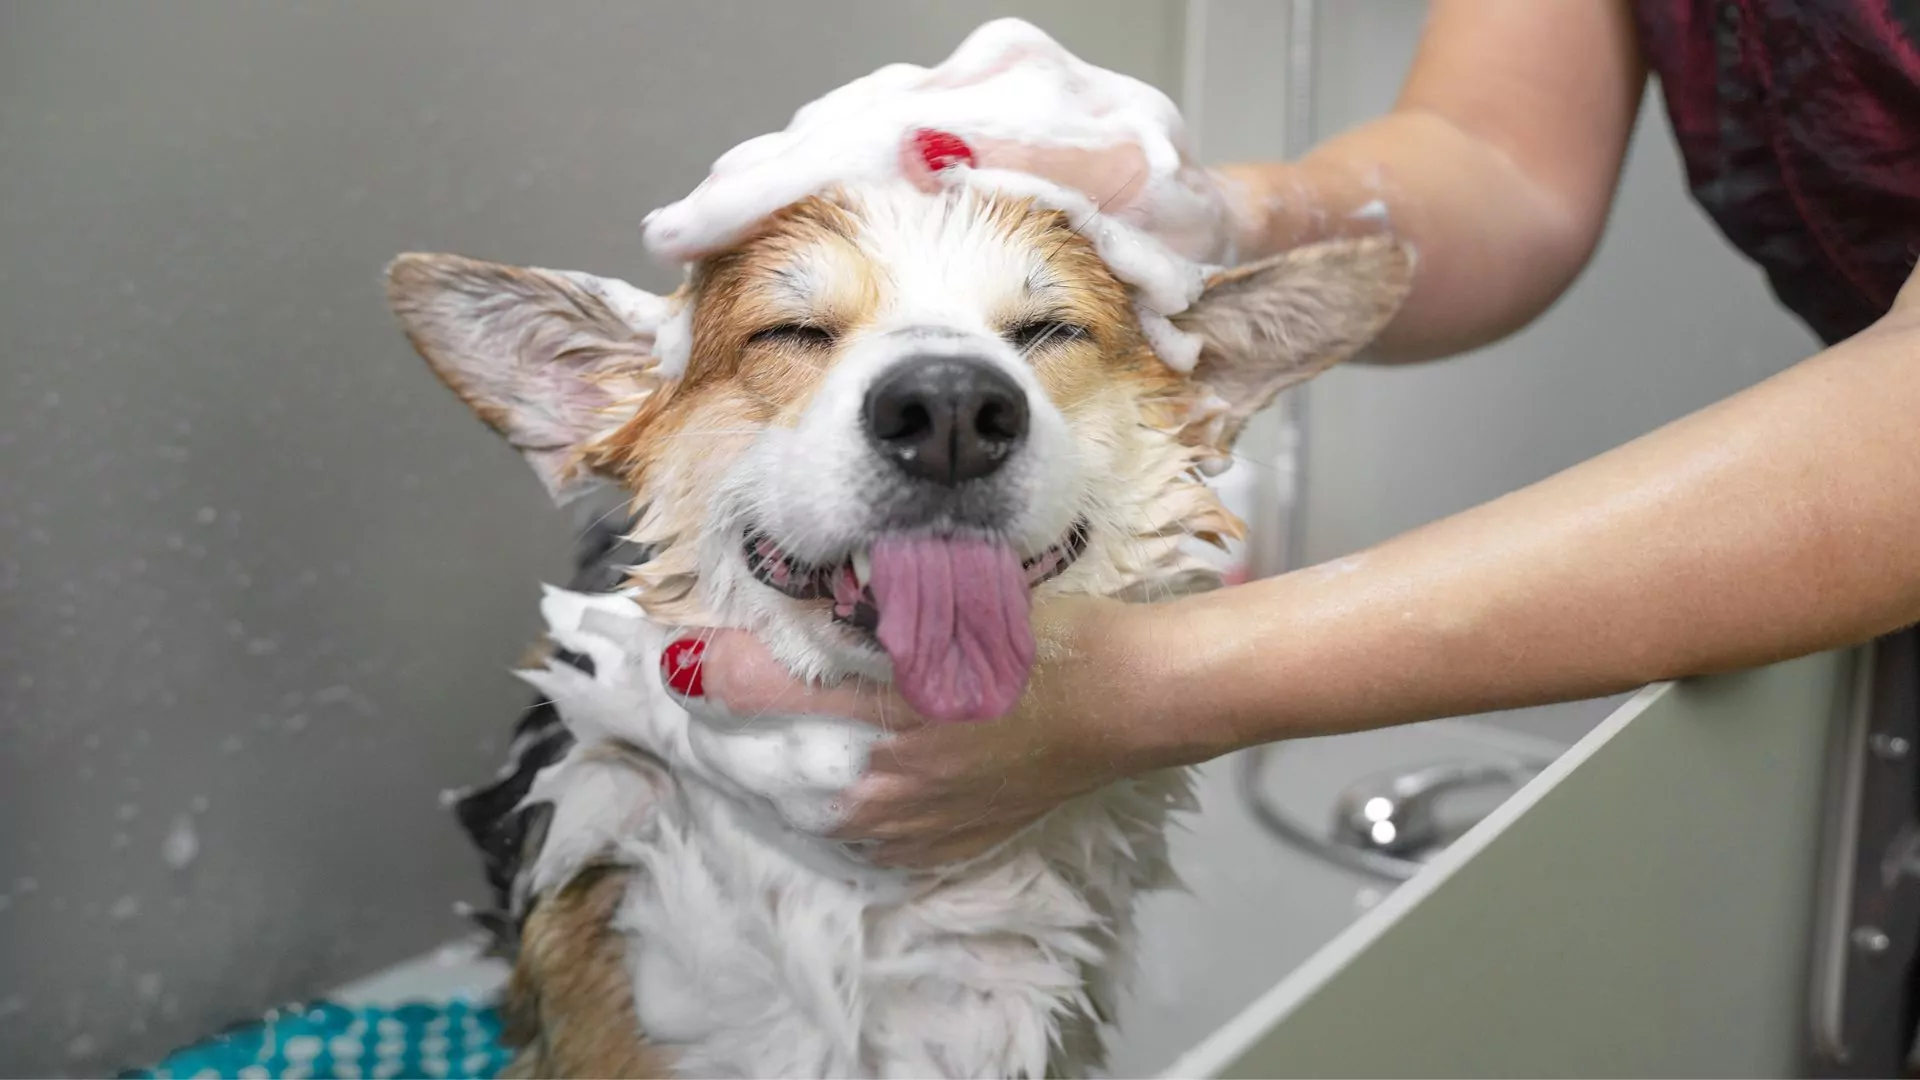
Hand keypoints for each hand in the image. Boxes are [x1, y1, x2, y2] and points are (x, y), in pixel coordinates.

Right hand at [640, 19, 1249, 266]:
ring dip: (771, 174)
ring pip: (843, 119)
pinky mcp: (949, 98)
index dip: (788, 180)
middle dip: (754, 179)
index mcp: (1031, 93)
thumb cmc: (1176, 219)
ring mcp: (962, 82)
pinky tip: (755, 200)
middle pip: (842, 119)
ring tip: (698, 222)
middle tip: (679, 231)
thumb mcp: (1157, 225)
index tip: (712, 216)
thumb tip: (957, 202)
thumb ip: (1072, 210)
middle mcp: (986, 74)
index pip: (881, 132)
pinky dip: (805, 167)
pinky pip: (860, 127)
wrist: (1195, 189)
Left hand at [669, 596, 1191, 866]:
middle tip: (670, 688)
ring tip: (720, 733)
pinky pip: (845, 833)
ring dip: (751, 769)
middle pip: (753, 765)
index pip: (749, 692)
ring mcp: (905, 825)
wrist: (1128, 704)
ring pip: (790, 805)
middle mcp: (879, 785)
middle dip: (705, 727)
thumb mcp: (945, 603)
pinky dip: (811, 802)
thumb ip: (857, 615)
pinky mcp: (932, 845)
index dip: (693, 666)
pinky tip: (806, 777)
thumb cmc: (1043, 639)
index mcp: (878, 714)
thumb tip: (747, 636)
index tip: (655, 647)